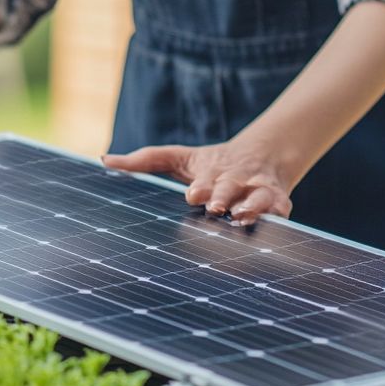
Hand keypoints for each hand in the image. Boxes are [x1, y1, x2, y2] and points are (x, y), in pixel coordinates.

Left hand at [103, 135, 296, 225]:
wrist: (262, 155)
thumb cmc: (211, 164)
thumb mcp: (178, 158)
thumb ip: (144, 160)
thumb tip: (104, 160)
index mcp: (210, 172)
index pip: (204, 180)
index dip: (199, 187)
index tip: (192, 194)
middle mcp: (235, 180)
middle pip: (230, 188)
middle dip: (223, 196)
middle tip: (215, 207)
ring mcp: (258, 192)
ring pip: (258, 199)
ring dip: (251, 208)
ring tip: (242, 218)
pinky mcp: (279, 203)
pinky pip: (280, 212)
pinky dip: (276, 220)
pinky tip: (271, 230)